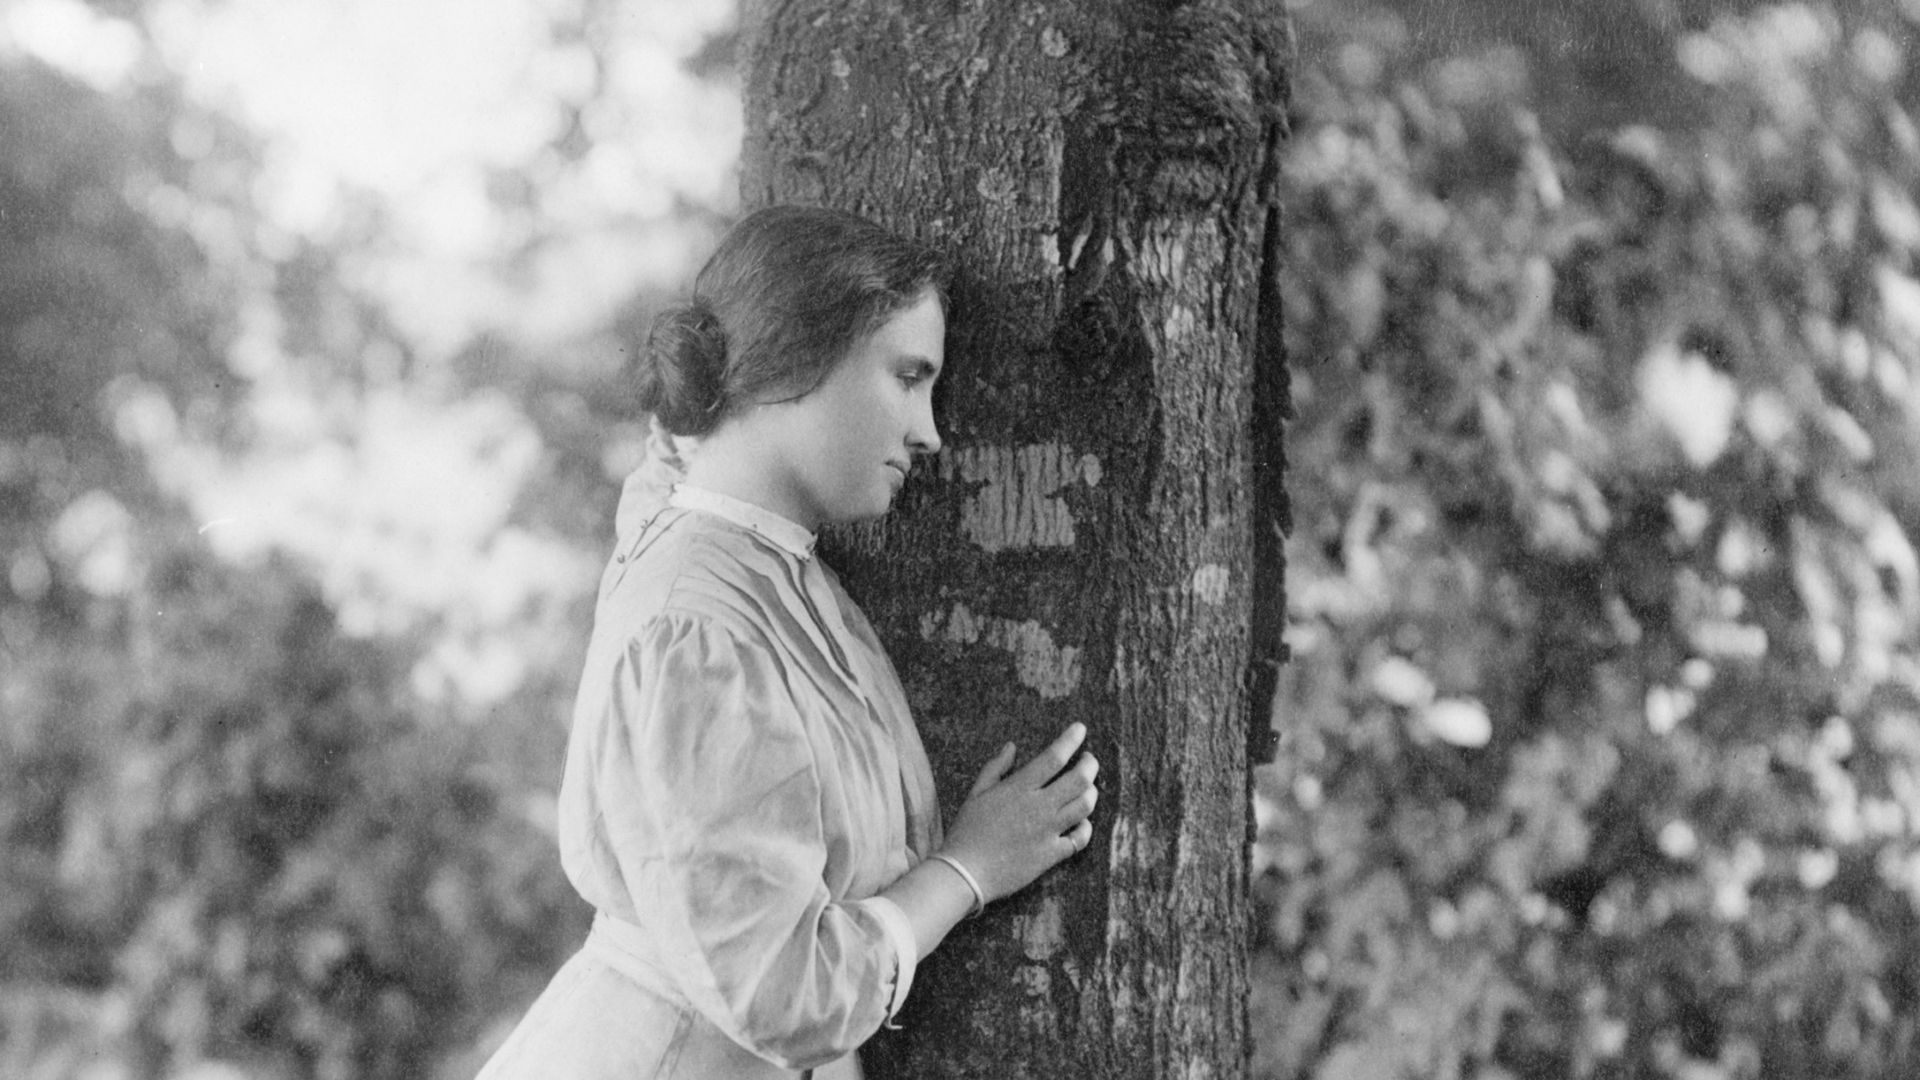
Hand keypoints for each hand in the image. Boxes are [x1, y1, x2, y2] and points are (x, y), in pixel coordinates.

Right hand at [939, 723, 1099, 903]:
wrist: (965, 873)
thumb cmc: (966, 831)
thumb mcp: (976, 793)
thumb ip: (995, 768)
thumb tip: (1011, 746)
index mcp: (1019, 788)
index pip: (1054, 757)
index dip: (1071, 739)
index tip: (1080, 729)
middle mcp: (1038, 807)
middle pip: (1079, 779)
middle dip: (1090, 764)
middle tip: (1089, 759)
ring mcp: (1048, 831)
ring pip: (1085, 806)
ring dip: (1092, 793)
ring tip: (1089, 788)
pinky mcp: (1051, 854)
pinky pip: (1080, 839)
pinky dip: (1086, 828)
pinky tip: (1082, 822)